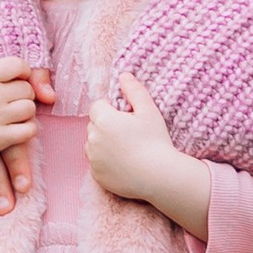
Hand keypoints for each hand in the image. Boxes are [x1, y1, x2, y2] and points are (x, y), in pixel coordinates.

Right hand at [0, 34, 51, 194]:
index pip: (17, 65)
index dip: (22, 71)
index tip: (17, 79)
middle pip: (27, 88)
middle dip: (23, 93)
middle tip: (14, 99)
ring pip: (30, 108)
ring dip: (26, 112)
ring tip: (15, 114)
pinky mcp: (0, 138)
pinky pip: (29, 130)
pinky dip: (27, 130)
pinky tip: (16, 129)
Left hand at [85, 72, 210, 237]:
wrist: (160, 177)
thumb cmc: (156, 141)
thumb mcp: (149, 110)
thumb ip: (134, 90)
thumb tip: (123, 75)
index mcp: (103, 120)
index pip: (98, 106)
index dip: (112, 110)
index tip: (127, 118)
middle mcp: (92, 139)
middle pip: (94, 125)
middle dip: (107, 126)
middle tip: (129, 134)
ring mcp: (93, 159)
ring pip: (93, 144)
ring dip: (104, 143)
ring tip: (127, 149)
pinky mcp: (96, 176)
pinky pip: (96, 163)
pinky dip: (105, 162)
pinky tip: (124, 164)